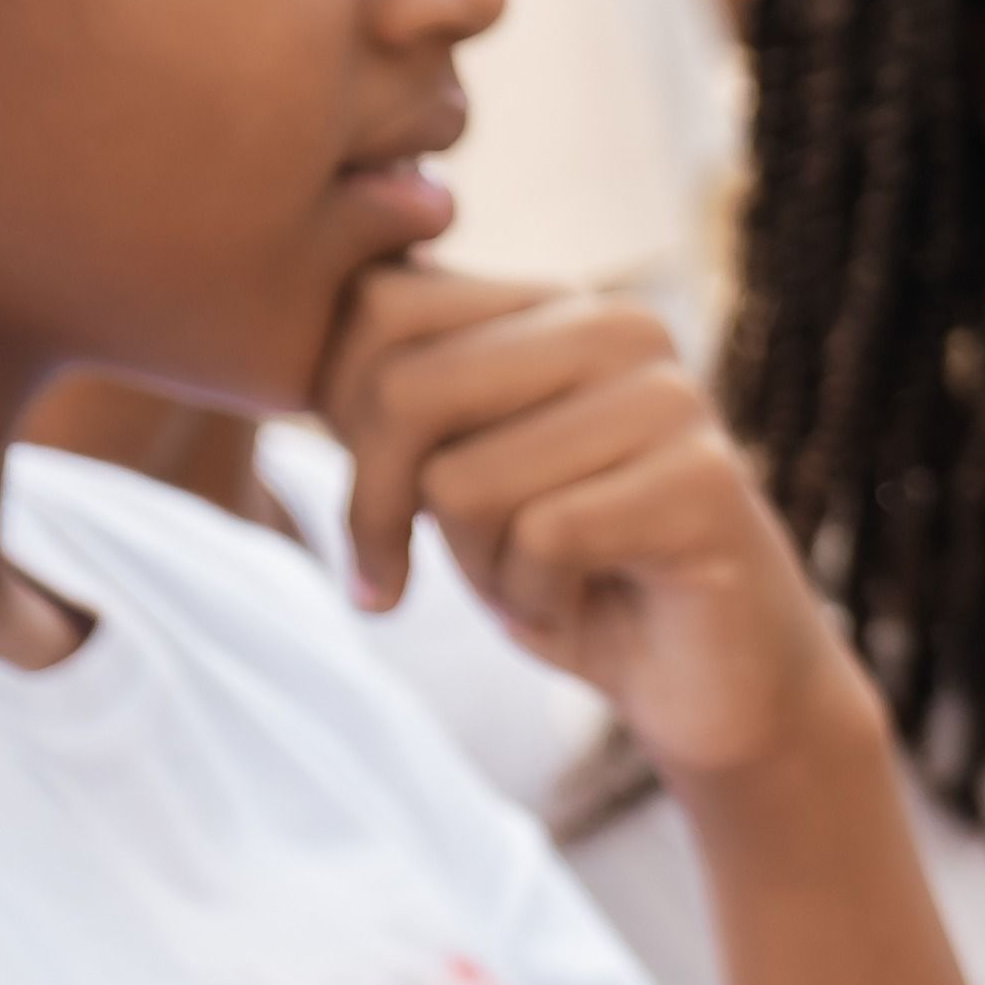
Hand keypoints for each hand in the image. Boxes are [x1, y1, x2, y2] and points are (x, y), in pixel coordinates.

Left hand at [308, 265, 872, 788]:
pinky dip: (537, 599)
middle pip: (408, 392)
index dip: (340, 419)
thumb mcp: (455, 471)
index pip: (379, 307)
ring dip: (475, 566)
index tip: (374, 503)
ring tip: (538, 580)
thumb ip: (400, 397)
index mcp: (558, 303)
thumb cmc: (569, 574)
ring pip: (465, 482)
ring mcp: (672, 401)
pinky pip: (543, 538)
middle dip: (380, 507)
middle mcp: (622, 325)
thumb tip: (276, 330)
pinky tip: (585, 603)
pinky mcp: (706, 484)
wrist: (708, 682)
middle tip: (409, 570)